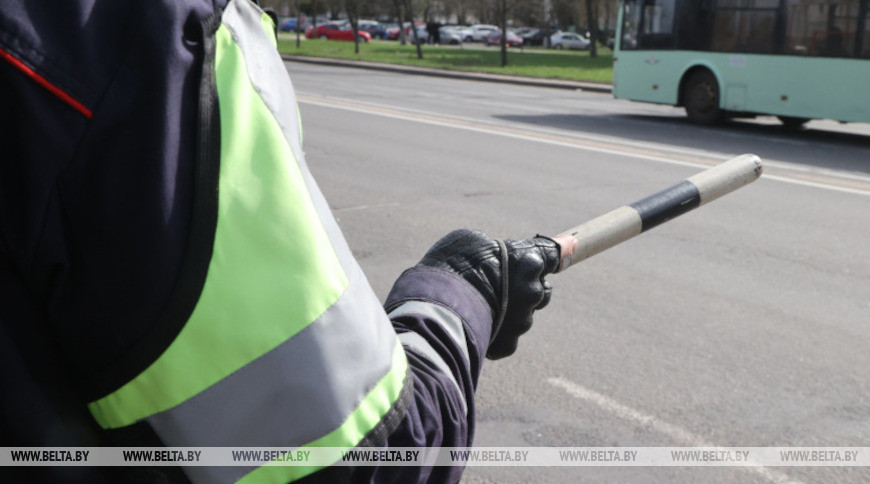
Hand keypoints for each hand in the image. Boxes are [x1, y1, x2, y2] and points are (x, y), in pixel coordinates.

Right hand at [417, 229, 560, 359]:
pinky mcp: (508, 344)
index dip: (556, 254)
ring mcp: (522, 321)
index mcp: (528, 261)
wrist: (437, 305)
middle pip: (540, 291)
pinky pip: (507, 339)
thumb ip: (495, 249)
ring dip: (509, 313)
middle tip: (499, 286)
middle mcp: (532, 292)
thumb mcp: (470, 241)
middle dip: (524, 288)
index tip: (569, 249)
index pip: (553, 255)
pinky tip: (475, 325)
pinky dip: (495, 334)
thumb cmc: (452, 265)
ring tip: (480, 307)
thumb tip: (495, 253)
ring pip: (523, 317)